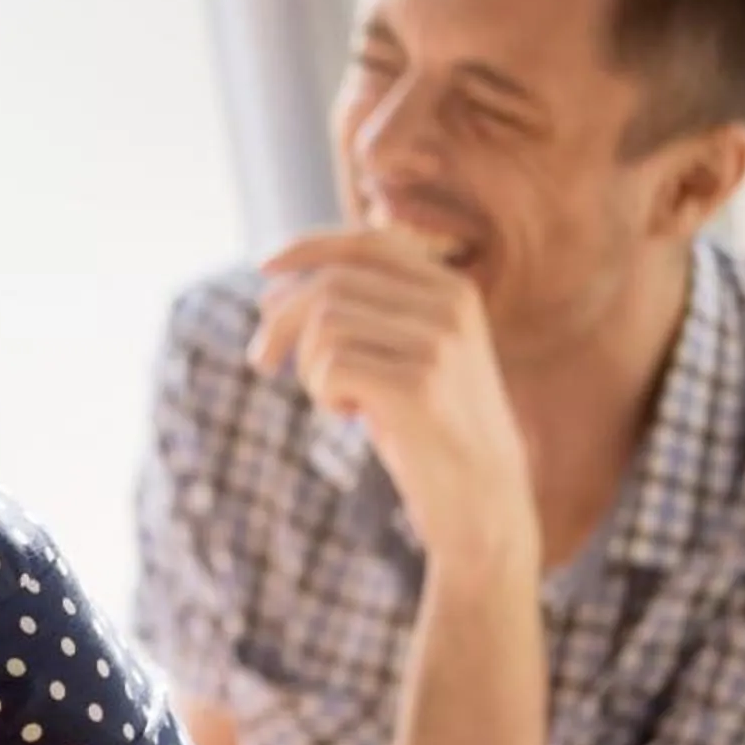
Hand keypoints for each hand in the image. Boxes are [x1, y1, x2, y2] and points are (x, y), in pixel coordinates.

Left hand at [251, 227, 537, 571]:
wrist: (483, 502)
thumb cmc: (431, 428)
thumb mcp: (403, 356)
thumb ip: (358, 315)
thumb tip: (271, 287)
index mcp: (452, 290)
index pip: (367, 243)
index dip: (309, 248)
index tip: (263, 269)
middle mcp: (450, 306)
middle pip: (332, 285)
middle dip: (281, 321)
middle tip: (260, 362)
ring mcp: (438, 343)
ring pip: (325, 326)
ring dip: (310, 368)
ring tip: (338, 400)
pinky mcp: (419, 385)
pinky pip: (331, 368)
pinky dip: (324, 393)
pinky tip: (352, 415)